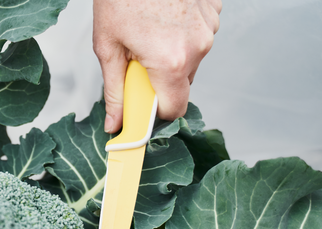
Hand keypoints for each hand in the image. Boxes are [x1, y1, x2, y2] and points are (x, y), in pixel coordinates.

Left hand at [93, 0, 221, 132]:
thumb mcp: (107, 47)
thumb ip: (114, 90)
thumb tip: (115, 123)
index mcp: (170, 61)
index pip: (173, 109)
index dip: (154, 110)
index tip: (140, 103)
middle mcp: (197, 47)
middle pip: (181, 84)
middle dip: (159, 79)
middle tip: (136, 58)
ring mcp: (209, 27)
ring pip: (190, 59)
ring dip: (170, 55)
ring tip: (148, 30)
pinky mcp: (213, 11)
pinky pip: (197, 36)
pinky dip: (180, 34)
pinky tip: (162, 17)